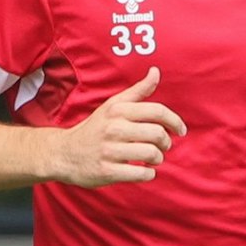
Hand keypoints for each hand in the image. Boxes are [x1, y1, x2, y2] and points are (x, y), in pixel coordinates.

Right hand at [48, 66, 186, 186]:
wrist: (64, 153)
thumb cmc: (95, 128)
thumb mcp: (113, 106)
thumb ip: (137, 91)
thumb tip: (155, 71)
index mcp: (117, 110)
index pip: (157, 111)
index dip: (175, 121)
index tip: (181, 130)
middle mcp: (113, 128)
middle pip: (158, 134)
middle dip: (166, 143)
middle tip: (162, 147)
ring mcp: (109, 150)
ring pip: (151, 154)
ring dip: (158, 159)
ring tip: (153, 159)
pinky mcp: (107, 171)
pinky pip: (141, 174)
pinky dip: (148, 174)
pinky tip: (143, 170)